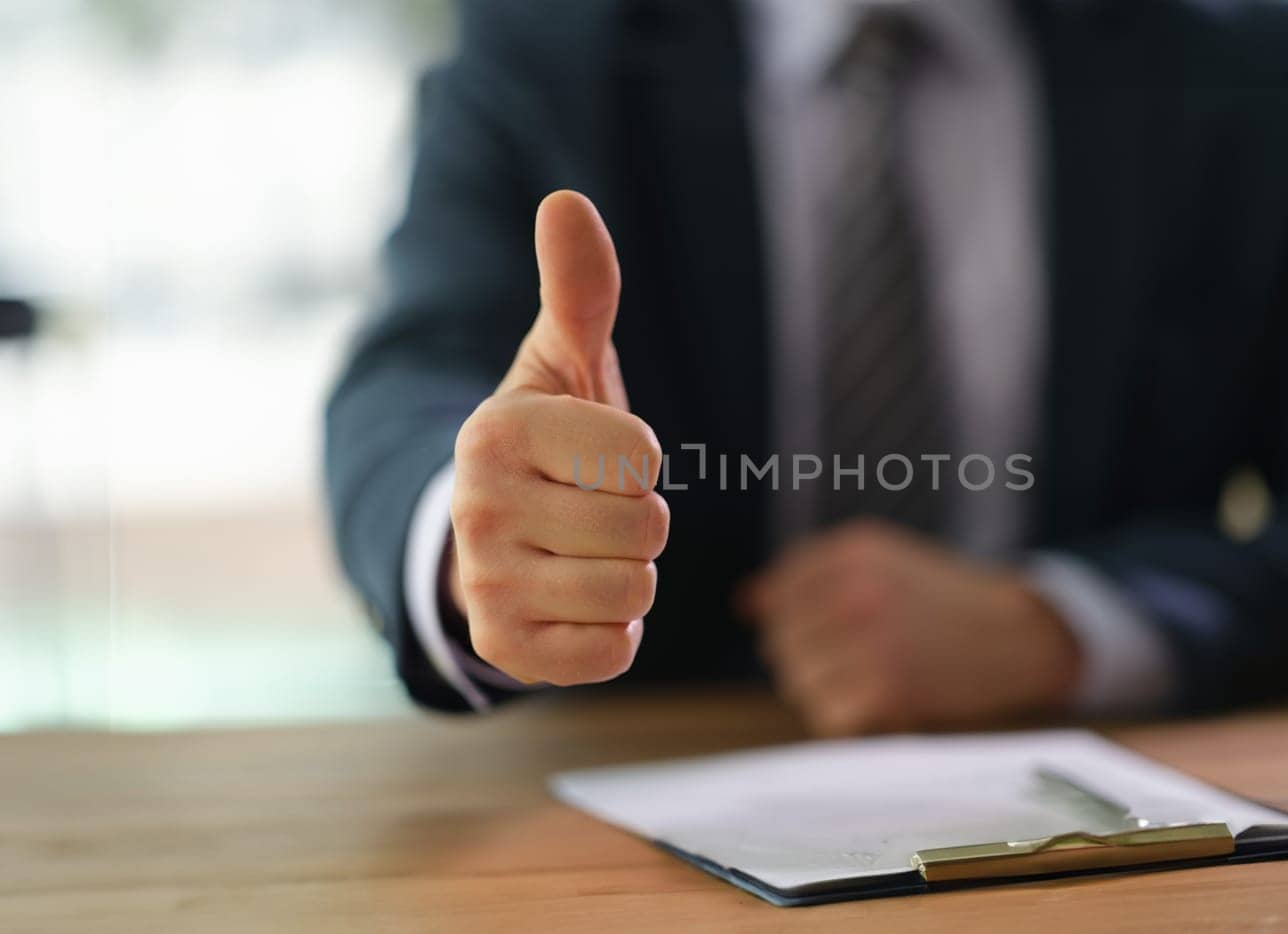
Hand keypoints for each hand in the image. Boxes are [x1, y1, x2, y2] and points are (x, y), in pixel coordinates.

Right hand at [446, 190, 668, 685]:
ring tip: (584, 553)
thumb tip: (567, 200)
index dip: (639, 459)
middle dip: (638, 520)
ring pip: (634, 591)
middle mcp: (477, 507)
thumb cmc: (552, 441)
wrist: (490, 537)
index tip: (597, 457)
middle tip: (592, 511)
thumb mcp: (564, 363)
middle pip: (646, 528)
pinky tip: (575, 603)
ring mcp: (485, 583)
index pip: (640, 455)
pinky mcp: (504, 649)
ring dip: (629, 576)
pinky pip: (612, 652)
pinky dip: (612, 633)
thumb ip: (579, 290)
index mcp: (496, 431)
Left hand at [741, 520, 1080, 735]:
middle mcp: (858, 590)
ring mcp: (872, 640)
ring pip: (798, 679)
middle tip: (853, 661)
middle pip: (782, 639)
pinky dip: (844, 717)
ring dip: (822, 689)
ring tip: (864, 680)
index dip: (794, 618)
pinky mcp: (888, 688)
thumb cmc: (940, 598)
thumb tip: (745, 603)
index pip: (782, 591)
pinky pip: (826, 713)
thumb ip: (810, 577)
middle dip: (806, 656)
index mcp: (854, 551)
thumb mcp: (880, 563)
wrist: (1014, 633)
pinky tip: (873, 703)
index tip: (832, 630)